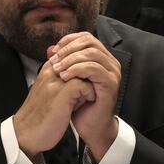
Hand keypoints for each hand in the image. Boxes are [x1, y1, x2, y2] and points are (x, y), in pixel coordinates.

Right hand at [13, 60, 95, 158]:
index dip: (84, 69)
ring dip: (90, 85)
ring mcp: (56, 81)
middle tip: (88, 91)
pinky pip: (85, 85)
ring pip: (84, 72)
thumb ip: (61, 80)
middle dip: (89, 75)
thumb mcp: (49, 92)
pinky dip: (90, 95)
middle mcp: (51, 71)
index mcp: (48, 69)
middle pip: (80, 61)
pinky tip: (85, 104)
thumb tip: (78, 74)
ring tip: (85, 98)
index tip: (85, 84)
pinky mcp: (62, 93)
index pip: (73, 56)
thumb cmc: (39, 115)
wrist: (26, 134)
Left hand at [48, 32, 120, 161]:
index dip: (68, 41)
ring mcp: (112, 73)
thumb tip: (50, 49)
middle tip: (53, 60)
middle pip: (89, 42)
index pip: (86, 37)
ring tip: (57, 69)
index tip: (54, 52)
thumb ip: (62, 63)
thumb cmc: (79, 104)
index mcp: (101, 58)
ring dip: (70, 59)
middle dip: (68, 49)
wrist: (89, 126)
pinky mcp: (110, 84)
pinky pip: (94, 69)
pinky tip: (65, 76)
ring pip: (91, 54)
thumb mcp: (68, 79)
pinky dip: (77, 69)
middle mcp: (110, 62)